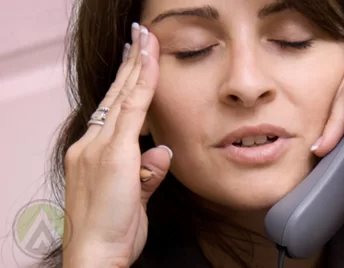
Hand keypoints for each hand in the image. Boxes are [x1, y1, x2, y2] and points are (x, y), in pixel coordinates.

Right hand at [61, 23, 168, 266]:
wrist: (94, 255)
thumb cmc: (111, 234)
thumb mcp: (134, 199)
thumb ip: (148, 173)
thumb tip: (163, 153)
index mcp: (92, 154)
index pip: (112, 110)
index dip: (124, 84)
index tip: (134, 60)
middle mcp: (90, 145)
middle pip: (114, 96)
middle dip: (129, 64)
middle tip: (139, 36)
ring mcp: (98, 148)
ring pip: (122, 97)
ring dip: (136, 66)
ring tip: (146, 39)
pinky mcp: (112, 155)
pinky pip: (131, 111)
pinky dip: (142, 85)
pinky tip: (150, 63)